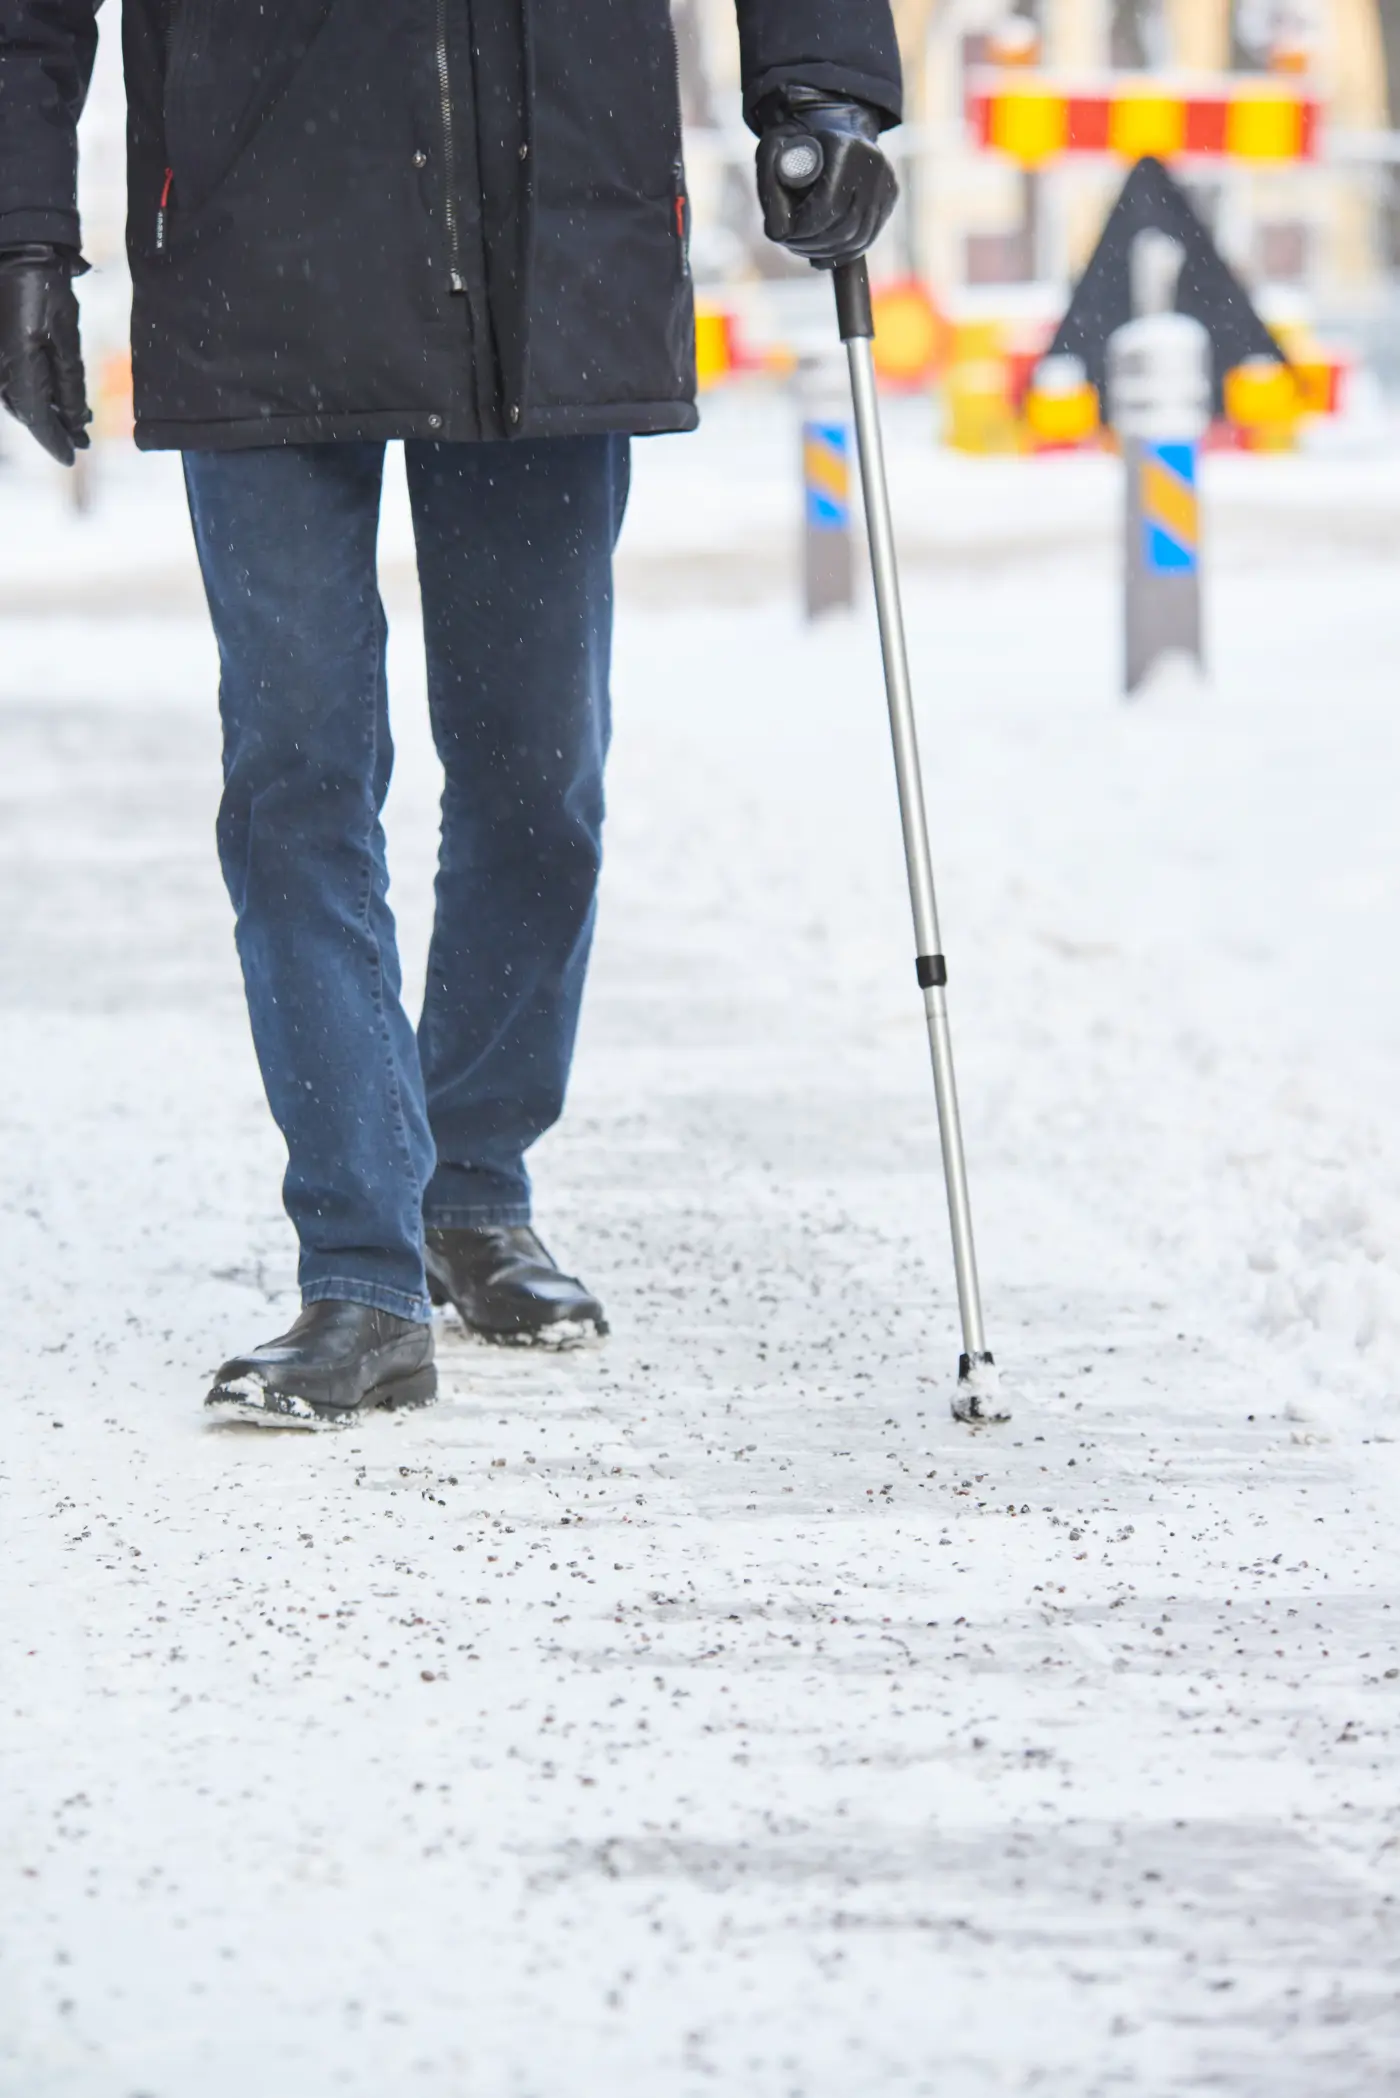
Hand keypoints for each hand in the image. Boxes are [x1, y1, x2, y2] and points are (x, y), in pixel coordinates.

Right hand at [0, 245, 91, 466]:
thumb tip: (75, 420)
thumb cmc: (44, 288)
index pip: (36, 418)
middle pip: (25, 411)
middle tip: (80, 440)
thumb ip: (69, 383)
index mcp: (17, 367)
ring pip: (18, 397)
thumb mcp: (66, 337)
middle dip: (53, 428)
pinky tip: (53, 394)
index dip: (55, 440)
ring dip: (44, 410)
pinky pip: (11, 380)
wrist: (17, 249)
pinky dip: (32, 391)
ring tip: (73, 420)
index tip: (73, 456)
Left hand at [756, 86, 897, 269]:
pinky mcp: (890, 196)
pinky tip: (820, 255)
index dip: (803, 231)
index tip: (784, 234)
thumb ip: (769, 189)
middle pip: (844, 228)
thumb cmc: (797, 142)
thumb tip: (777, 234)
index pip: (826, 207)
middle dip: (812, 244)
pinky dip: (842, 254)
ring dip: (826, 252)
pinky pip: (867, 239)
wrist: (830, 127)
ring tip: (804, 248)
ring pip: (857, 239)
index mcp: (845, 148)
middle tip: (791, 244)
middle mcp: (872, 164)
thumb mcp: (772, 153)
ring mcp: (886, 181)